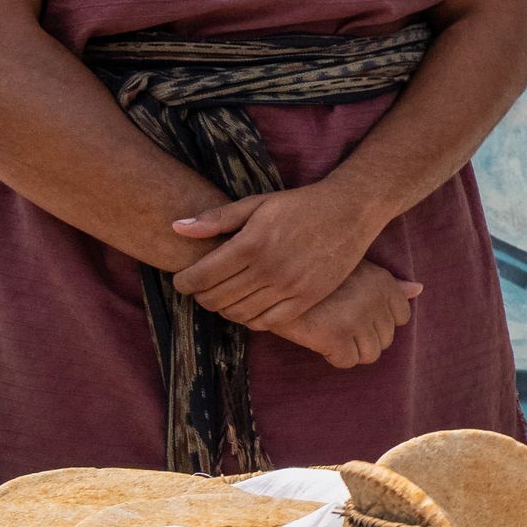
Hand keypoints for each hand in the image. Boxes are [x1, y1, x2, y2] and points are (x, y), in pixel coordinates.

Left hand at [170, 180, 379, 329]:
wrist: (350, 212)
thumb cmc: (299, 206)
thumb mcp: (257, 203)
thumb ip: (217, 218)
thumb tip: (176, 227)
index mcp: (252, 243)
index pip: (202, 276)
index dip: (184, 282)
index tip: (182, 280)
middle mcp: (269, 268)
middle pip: (216, 298)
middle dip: (201, 296)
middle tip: (201, 288)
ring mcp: (290, 287)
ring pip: (238, 313)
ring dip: (222, 309)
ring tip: (222, 296)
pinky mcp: (307, 299)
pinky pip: (267, 322)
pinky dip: (249, 319)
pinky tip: (247, 306)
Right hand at [272, 263, 420, 369]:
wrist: (271, 280)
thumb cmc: (314, 274)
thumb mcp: (355, 268)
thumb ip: (387, 283)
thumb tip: (419, 289)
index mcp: (383, 282)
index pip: (402, 317)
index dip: (379, 322)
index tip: (357, 316)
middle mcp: (375, 299)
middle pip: (386, 339)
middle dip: (363, 338)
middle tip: (338, 325)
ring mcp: (357, 318)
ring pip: (370, 354)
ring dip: (350, 349)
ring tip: (330, 333)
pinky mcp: (336, 336)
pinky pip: (347, 361)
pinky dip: (333, 356)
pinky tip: (319, 340)